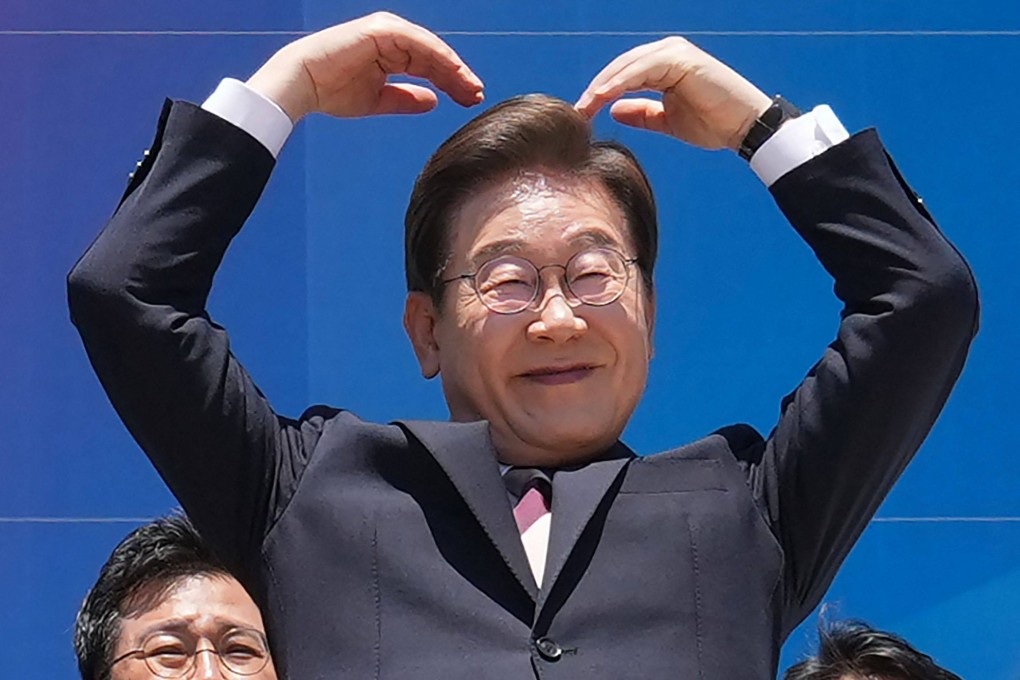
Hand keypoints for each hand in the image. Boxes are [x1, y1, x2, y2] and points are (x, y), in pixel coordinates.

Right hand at [246, 12, 483, 121]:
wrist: (302, 84)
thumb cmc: (332, 91)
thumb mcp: (379, 99)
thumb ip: (406, 99)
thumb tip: (434, 101)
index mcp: (391, 52)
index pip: (430, 66)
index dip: (452, 83)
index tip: (470, 99)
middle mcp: (392, 38)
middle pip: (435, 57)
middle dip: (458, 77)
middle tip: (477, 95)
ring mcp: (387, 31)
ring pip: (430, 49)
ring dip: (453, 68)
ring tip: (470, 86)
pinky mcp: (381, 30)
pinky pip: (417, 42)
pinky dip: (437, 56)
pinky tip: (452, 72)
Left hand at [575, 37, 772, 150]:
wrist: (744, 127)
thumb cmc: (712, 123)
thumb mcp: (667, 120)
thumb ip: (642, 113)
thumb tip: (613, 110)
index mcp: (664, 65)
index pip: (623, 76)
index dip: (600, 94)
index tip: (581, 114)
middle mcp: (667, 53)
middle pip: (621, 68)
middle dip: (597, 90)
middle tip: (576, 111)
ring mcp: (674, 52)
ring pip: (628, 66)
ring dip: (603, 86)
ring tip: (585, 106)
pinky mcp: (680, 58)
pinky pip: (642, 69)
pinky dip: (621, 81)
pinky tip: (604, 97)